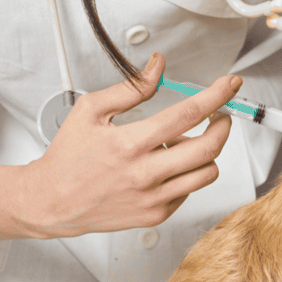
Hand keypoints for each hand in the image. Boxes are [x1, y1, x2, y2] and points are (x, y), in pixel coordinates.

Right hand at [20, 53, 241, 238]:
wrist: (51, 201)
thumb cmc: (68, 155)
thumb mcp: (91, 110)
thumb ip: (131, 88)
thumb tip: (159, 66)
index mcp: (130, 143)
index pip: (187, 113)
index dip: (216, 95)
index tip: (230, 85)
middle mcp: (145, 174)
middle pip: (208, 147)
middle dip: (223, 125)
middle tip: (218, 114)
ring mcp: (153, 198)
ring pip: (206, 172)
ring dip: (206, 152)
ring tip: (185, 142)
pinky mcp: (155, 215)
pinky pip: (189, 191)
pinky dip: (187, 174)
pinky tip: (166, 165)